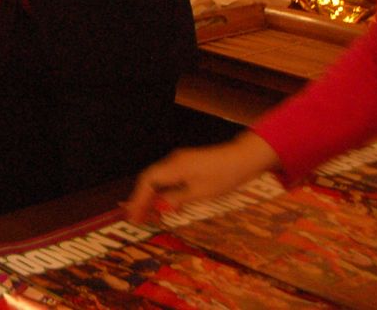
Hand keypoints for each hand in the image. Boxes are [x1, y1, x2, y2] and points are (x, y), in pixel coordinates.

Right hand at [123, 132, 278, 223]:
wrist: (244, 158)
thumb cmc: (224, 176)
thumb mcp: (201, 192)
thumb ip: (178, 198)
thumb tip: (160, 207)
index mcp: (173, 167)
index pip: (147, 182)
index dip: (138, 199)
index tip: (133, 216)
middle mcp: (173, 162)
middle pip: (149, 179)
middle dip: (141, 199)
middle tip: (136, 218)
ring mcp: (180, 161)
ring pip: (158, 178)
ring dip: (151, 196)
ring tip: (148, 214)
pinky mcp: (188, 163)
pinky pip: (168, 177)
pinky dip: (162, 191)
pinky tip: (166, 204)